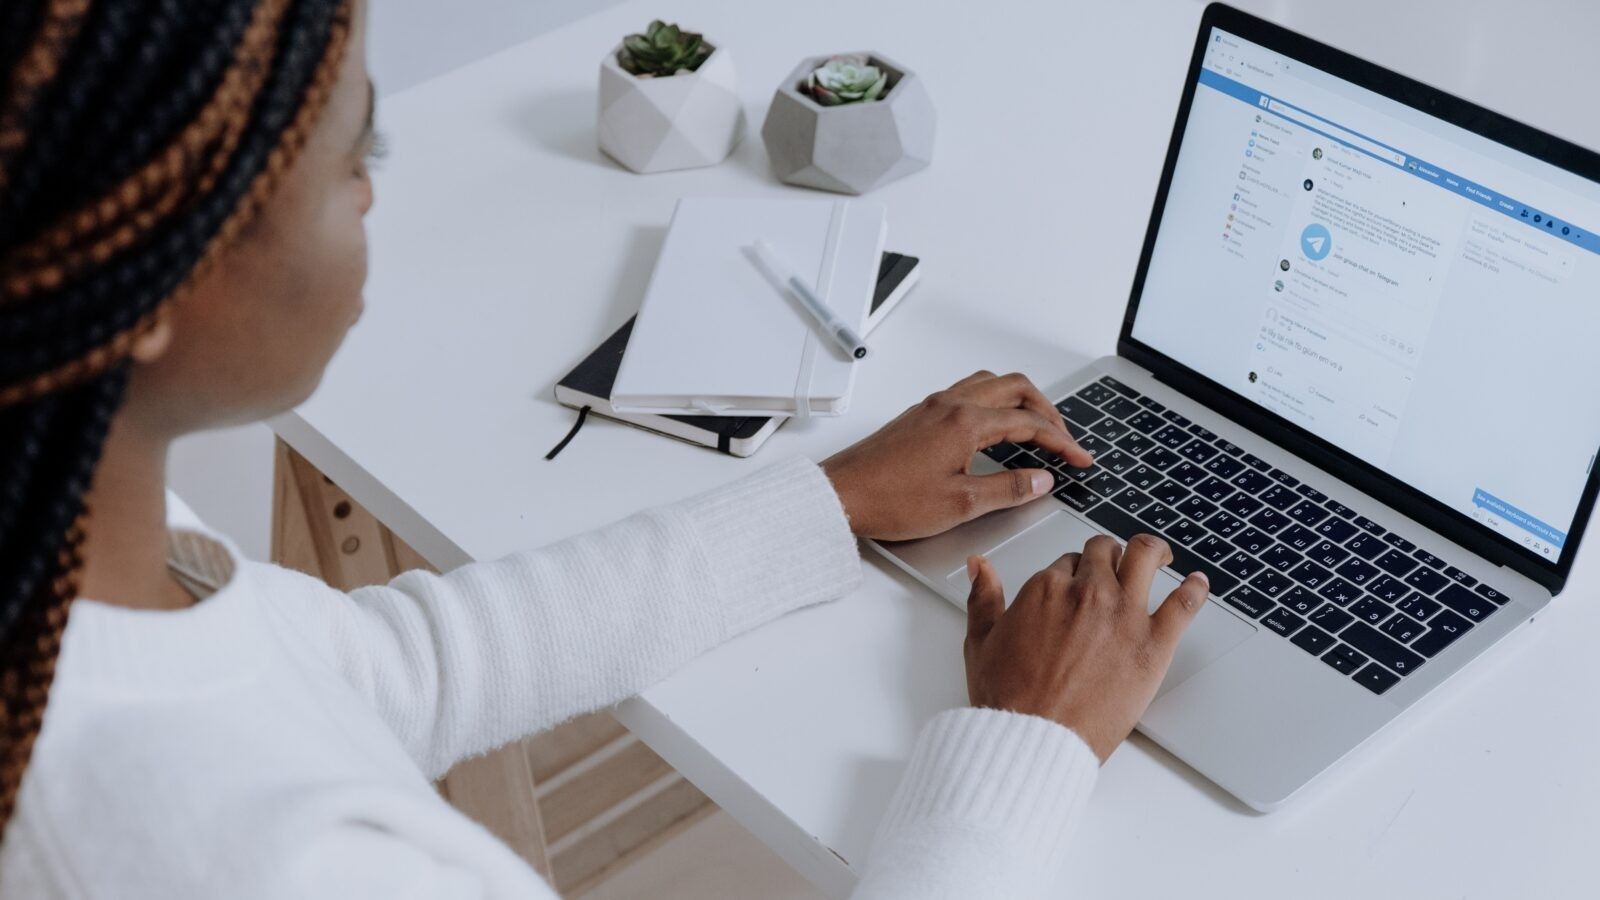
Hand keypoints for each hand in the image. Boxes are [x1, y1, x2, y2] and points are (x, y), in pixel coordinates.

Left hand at [821, 371, 1091, 540]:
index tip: (1079, 458)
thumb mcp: (961, 504)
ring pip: (989, 384)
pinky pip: (967, 393)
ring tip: (1034, 427)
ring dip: (1019, 400)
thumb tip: (1040, 480)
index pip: (1029, 422)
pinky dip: (992, 402)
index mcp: (966, 422)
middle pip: (1015, 388)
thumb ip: (1007, 489)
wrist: (841, 495)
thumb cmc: (890, 500)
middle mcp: (950, 405)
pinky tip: (992, 428)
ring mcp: (932, 407)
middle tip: (1062, 438)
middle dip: (1046, 411)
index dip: (1061, 441)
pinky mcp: (918, 416)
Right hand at [962, 534, 1209, 762]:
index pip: (1067, 562)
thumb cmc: (1009, 700)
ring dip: (1152, 551)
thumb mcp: (981, 642)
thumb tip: (980, 565)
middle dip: (1107, 556)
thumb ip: (982, 597)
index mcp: (1046, 589)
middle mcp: (1087, 593)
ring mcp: (1123, 615)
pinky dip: (1195, 589)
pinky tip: (1199, 584)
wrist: (1034, 739)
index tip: (1076, 584)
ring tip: (1158, 554)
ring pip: (1144, 558)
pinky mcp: (1153, 644)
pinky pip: (1184, 604)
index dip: (1073, 572)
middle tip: (1114, 565)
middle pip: (1104, 554)